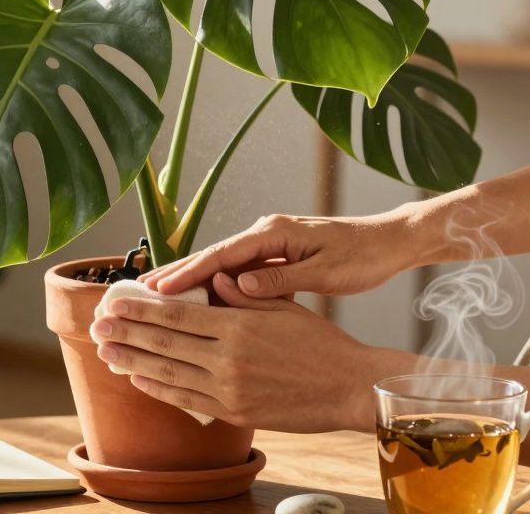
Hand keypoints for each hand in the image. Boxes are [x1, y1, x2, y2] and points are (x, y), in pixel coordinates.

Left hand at [91, 273, 410, 431]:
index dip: (141, 308)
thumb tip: (215, 277)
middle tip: (98, 324)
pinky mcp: (235, 412)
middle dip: (126, 332)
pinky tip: (137, 377)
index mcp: (239, 324)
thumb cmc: (321, 343)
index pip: (177, 314)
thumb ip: (245, 293)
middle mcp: (228, 357)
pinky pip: (187, 400)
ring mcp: (229, 387)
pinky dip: (158, 389)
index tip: (115, 301)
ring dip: (132, 360)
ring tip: (105, 350)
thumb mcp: (284, 307)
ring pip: (169, 372)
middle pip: (165, 342)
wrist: (350, 387)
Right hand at [142, 211, 421, 298]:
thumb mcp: (323, 272)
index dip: (188, 274)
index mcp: (273, 231)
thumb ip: (279, 278)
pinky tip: (197, 299)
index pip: (221, 255)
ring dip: (190, 279)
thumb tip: (239, 285)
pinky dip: (213, 282)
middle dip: (176, 274)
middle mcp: (264, 230)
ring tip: (157, 297)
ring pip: (220, 262)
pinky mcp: (273, 251)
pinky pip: (235, 268)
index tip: (159, 289)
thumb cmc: (362, 257)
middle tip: (140, 293)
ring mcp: (267, 240)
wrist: (389, 241)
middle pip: (211, 255)